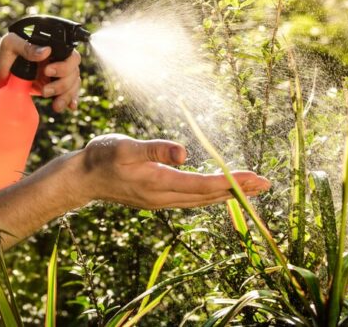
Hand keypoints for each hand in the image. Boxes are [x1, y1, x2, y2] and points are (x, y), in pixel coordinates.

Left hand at [0, 33, 82, 112]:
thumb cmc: (2, 58)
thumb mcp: (9, 46)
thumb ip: (25, 46)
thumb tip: (46, 51)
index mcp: (50, 47)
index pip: (69, 54)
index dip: (65, 64)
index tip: (47, 71)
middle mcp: (56, 60)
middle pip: (73, 71)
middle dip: (63, 83)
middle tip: (45, 90)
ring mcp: (57, 74)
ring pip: (73, 83)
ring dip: (66, 95)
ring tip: (54, 105)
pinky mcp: (55, 87)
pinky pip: (69, 93)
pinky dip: (71, 100)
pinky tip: (69, 107)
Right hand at [78, 134, 269, 208]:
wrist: (82, 178)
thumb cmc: (101, 157)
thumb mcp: (125, 146)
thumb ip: (155, 149)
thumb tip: (185, 153)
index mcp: (158, 183)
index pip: (203, 185)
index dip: (230, 182)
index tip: (254, 177)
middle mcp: (163, 197)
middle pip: (208, 197)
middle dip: (238, 190)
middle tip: (265, 183)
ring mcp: (160, 201)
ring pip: (201, 200)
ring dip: (227, 194)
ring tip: (250, 188)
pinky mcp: (157, 199)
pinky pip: (191, 199)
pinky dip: (210, 195)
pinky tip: (218, 191)